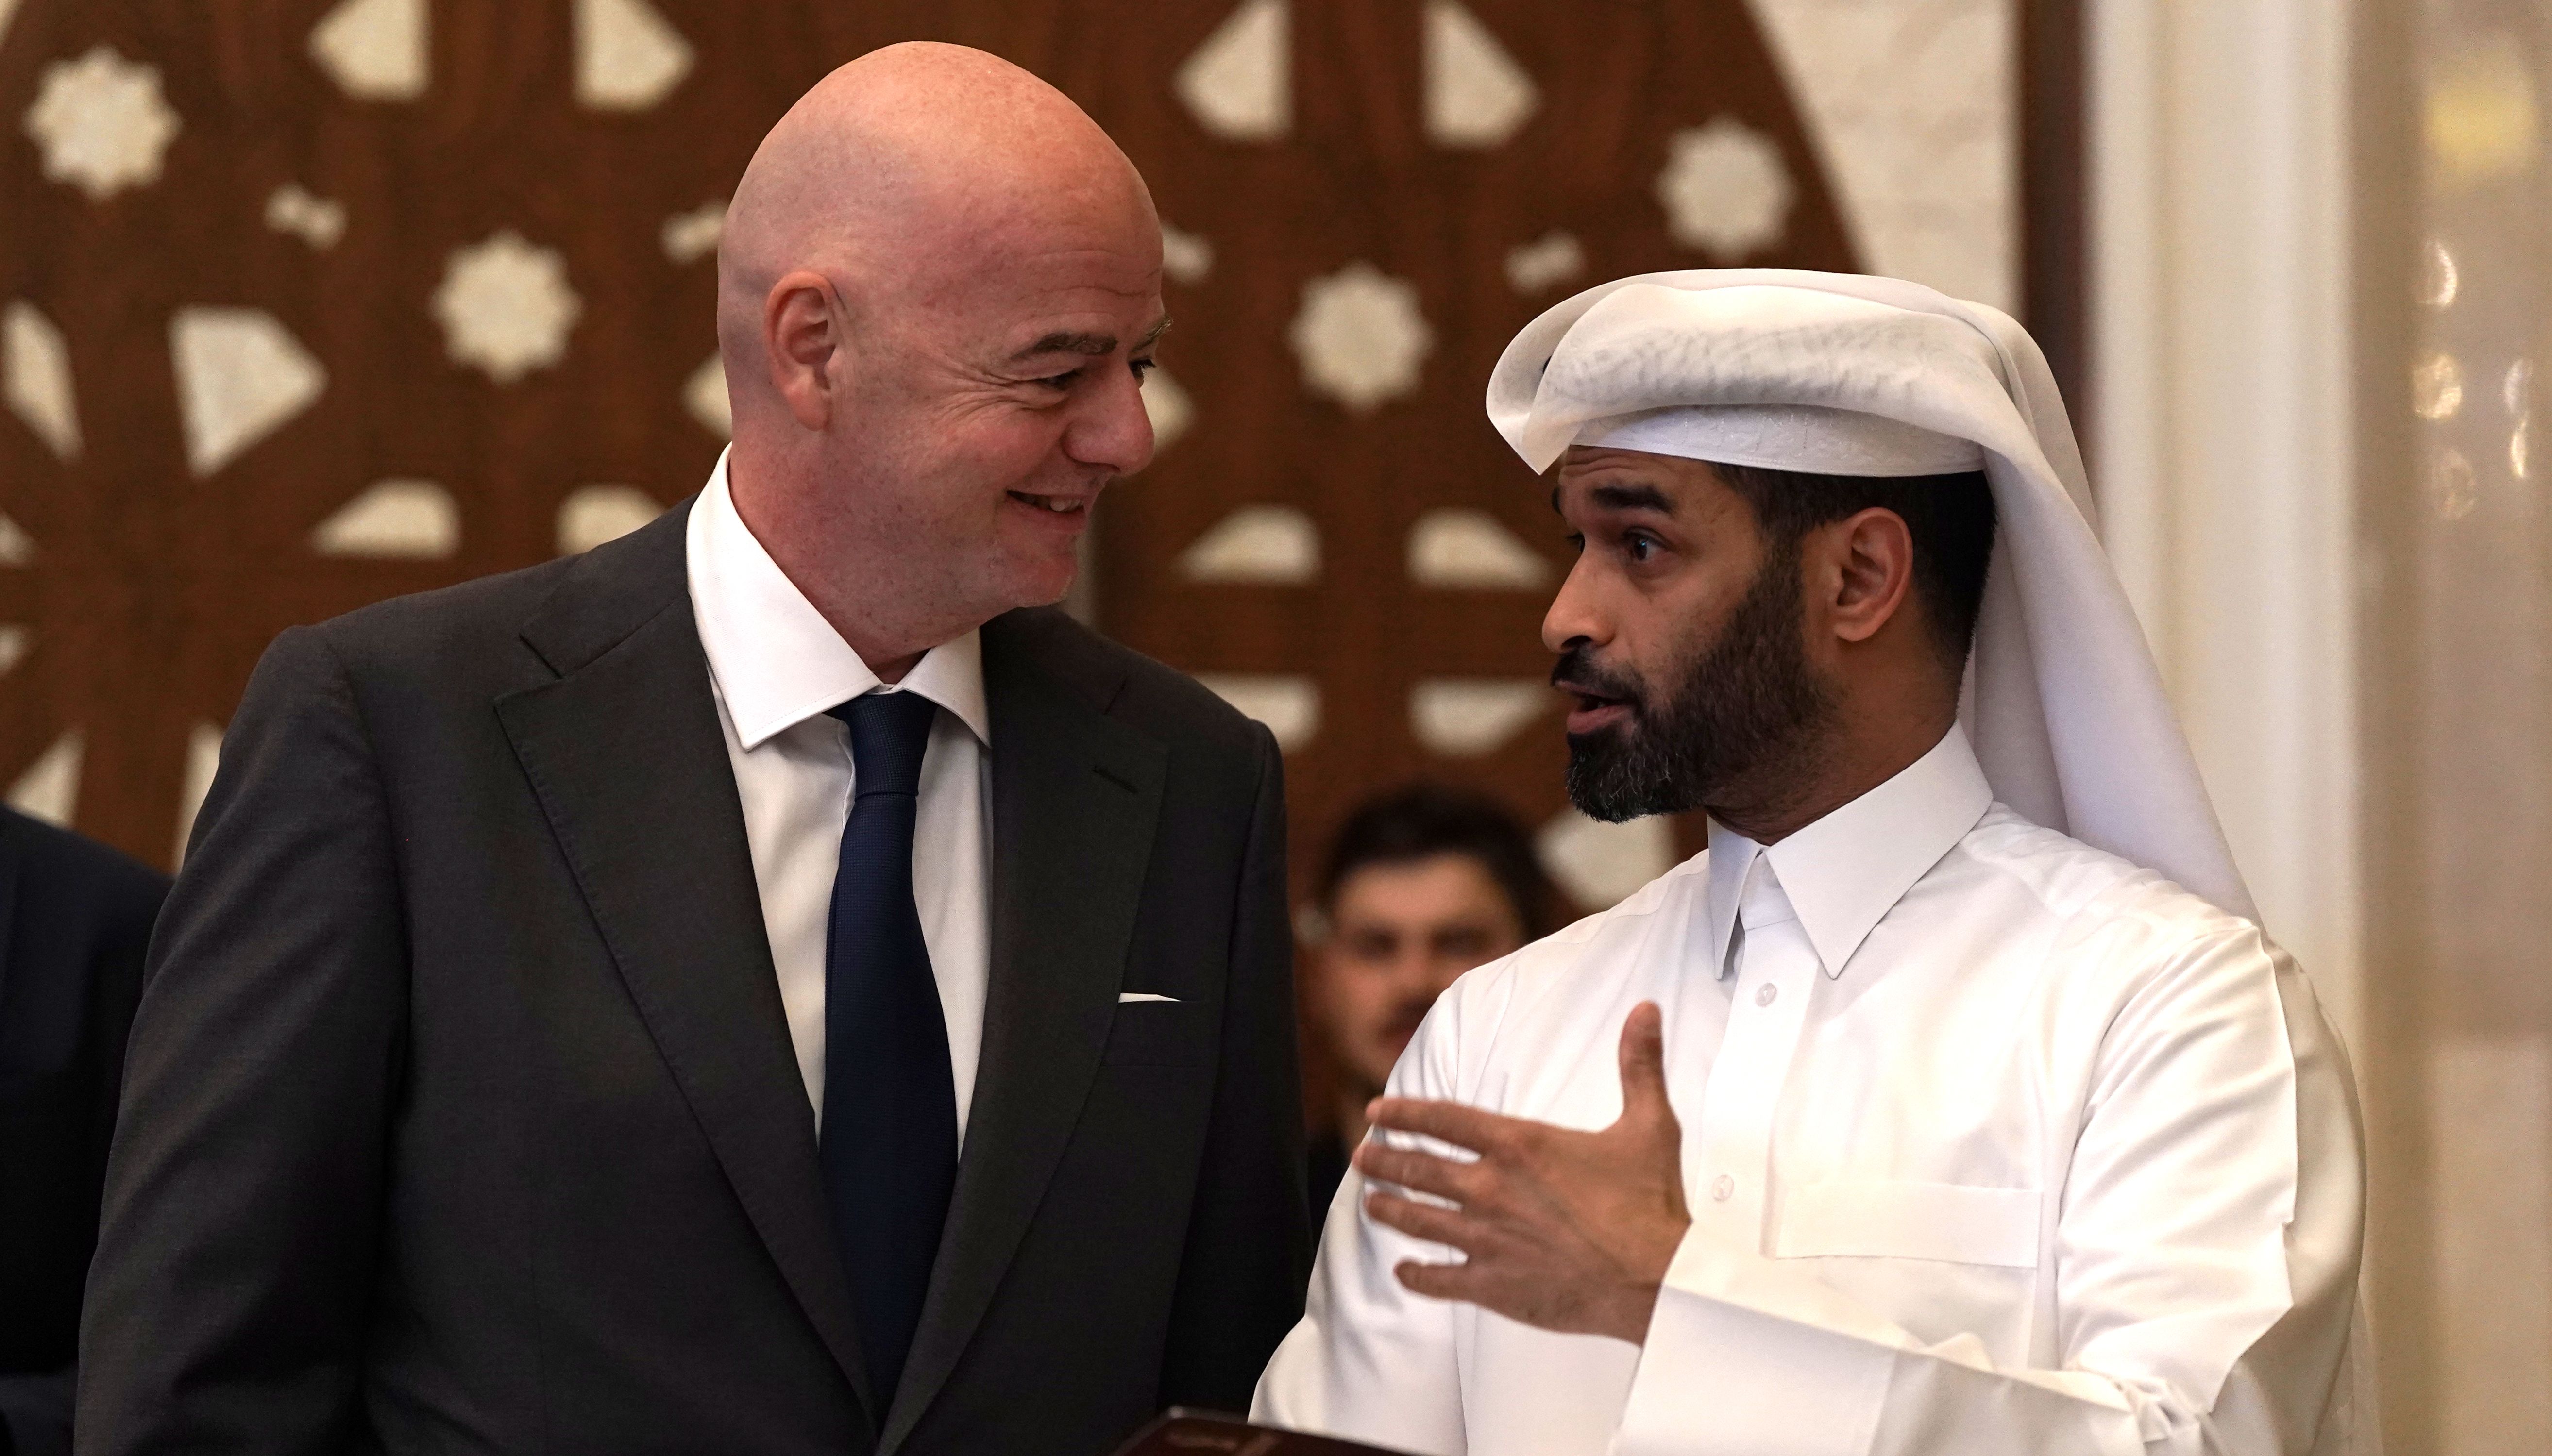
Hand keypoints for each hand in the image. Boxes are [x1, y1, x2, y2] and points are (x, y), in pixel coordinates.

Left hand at [1354, 1001, 1690, 1343]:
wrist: (1656, 1279)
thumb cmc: (1651, 1204)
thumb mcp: (1649, 1124)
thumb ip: (1638, 1065)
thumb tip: (1646, 1010)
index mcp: (1519, 1145)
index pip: (1443, 1118)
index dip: (1404, 1111)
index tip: (1377, 1110)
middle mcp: (1492, 1188)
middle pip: (1418, 1167)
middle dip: (1383, 1159)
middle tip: (1363, 1157)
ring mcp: (1487, 1239)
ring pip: (1417, 1220)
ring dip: (1388, 1209)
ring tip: (1371, 1203)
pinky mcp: (1493, 1285)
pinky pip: (1437, 1279)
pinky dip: (1415, 1274)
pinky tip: (1403, 1270)